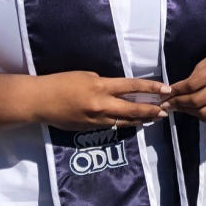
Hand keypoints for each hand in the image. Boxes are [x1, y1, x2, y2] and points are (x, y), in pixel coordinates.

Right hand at [33, 71, 170, 130]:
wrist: (40, 101)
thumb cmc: (61, 83)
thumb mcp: (86, 76)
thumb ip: (105, 84)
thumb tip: (120, 91)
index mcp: (101, 86)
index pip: (132, 86)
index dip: (151, 88)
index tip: (166, 89)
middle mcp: (102, 105)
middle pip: (133, 109)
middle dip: (151, 110)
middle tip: (165, 110)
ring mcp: (96, 120)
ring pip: (125, 121)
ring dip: (141, 119)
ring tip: (154, 118)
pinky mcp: (90, 129)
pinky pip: (112, 126)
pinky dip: (125, 123)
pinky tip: (133, 122)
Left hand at [163, 46, 205, 122]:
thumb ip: (195, 75)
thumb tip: (176, 91)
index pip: (193, 84)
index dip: (177, 90)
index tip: (166, 92)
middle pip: (197, 100)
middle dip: (178, 103)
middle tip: (167, 104)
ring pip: (205, 112)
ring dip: (188, 112)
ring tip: (178, 108)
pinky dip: (202, 118)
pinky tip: (194, 112)